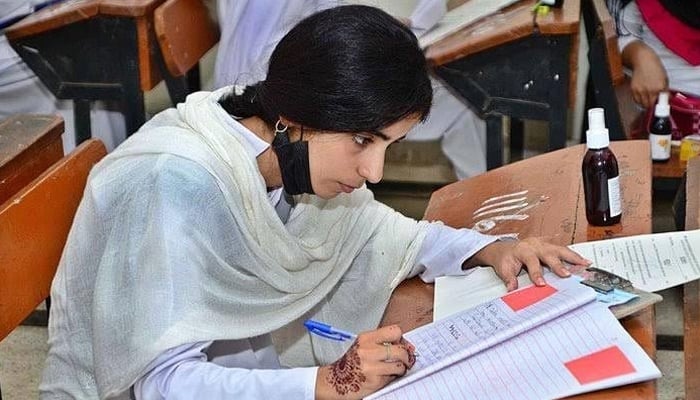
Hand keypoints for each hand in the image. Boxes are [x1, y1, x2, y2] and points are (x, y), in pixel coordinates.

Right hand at [315, 325, 415, 399]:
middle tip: (405, 360)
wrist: (334, 381)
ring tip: (396, 369)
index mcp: (366, 338)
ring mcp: (371, 366)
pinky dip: (392, 377)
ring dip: (401, 368)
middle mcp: (368, 350)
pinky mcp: (374, 381)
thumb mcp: (363, 346)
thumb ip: (382, 343)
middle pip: (400, 349)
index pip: (394, 331)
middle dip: (406, 356)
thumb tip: (407, 346)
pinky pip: (392, 377)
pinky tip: (385, 376)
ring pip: (400, 364)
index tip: (400, 344)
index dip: (401, 339)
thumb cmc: (350, 364)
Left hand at [465, 237, 590, 290]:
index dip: (536, 273)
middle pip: (549, 253)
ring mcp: (544, 244)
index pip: (531, 261)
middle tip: (566, 275)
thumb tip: (511, 288)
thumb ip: (509, 278)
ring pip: (560, 249)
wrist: (504, 249)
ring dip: (573, 257)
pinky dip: (575, 256)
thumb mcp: (504, 268)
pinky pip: (564, 250)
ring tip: (585, 264)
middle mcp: (535, 245)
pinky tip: (584, 261)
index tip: (541, 284)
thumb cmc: (506, 259)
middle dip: (558, 265)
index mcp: (523, 250)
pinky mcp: (551, 245)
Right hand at [622, 41, 667, 107]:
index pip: (660, 104)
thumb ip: (664, 91)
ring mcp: (640, 90)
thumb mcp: (664, 79)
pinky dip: (639, 100)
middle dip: (652, 106)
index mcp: (660, 88)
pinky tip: (642, 96)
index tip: (660, 109)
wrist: (643, 60)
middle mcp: (650, 90)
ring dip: (645, 104)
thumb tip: (665, 100)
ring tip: (647, 99)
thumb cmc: (655, 67)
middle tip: (654, 104)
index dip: (660, 107)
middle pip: (650, 106)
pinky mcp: (633, 89)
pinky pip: (636, 100)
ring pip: (642, 104)